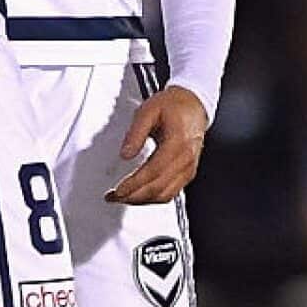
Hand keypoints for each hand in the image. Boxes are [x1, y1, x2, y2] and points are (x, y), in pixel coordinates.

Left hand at [105, 85, 207, 204]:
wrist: (193, 105)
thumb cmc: (173, 106)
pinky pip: (171, 193)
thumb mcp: (148, 111)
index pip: (154, 171)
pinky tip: (138, 195)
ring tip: (122, 198)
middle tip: (114, 197)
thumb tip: (125, 153)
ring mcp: (188, 168)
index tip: (118, 190)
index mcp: (178, 142)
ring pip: (165, 195)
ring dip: (142, 200)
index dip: (135, 184)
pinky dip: (152, 198)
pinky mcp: (187, 173)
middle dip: (134, 196)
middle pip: (159, 187)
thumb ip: (135, 133)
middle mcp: (186, 159)